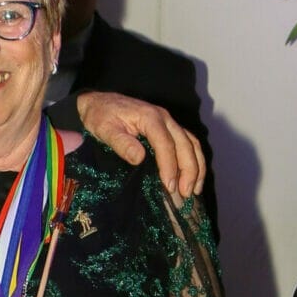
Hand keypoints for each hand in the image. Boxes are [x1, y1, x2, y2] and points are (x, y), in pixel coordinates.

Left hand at [75, 90, 203, 200]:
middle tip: (184, 194)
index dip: (170, 166)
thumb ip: (121, 143)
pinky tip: (193, 178)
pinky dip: (194, 160)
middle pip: (185, 144)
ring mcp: (169, 123)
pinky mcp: (169, 129)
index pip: (166, 144)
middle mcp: (165, 118)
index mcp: (150, 117)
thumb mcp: (104, 129)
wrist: (99, 102)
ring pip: (192, 144)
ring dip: (196, 167)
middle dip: (188, 170)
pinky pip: (189, 143)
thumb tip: (139, 158)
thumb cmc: (100, 116)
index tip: (169, 186)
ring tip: (193, 191)